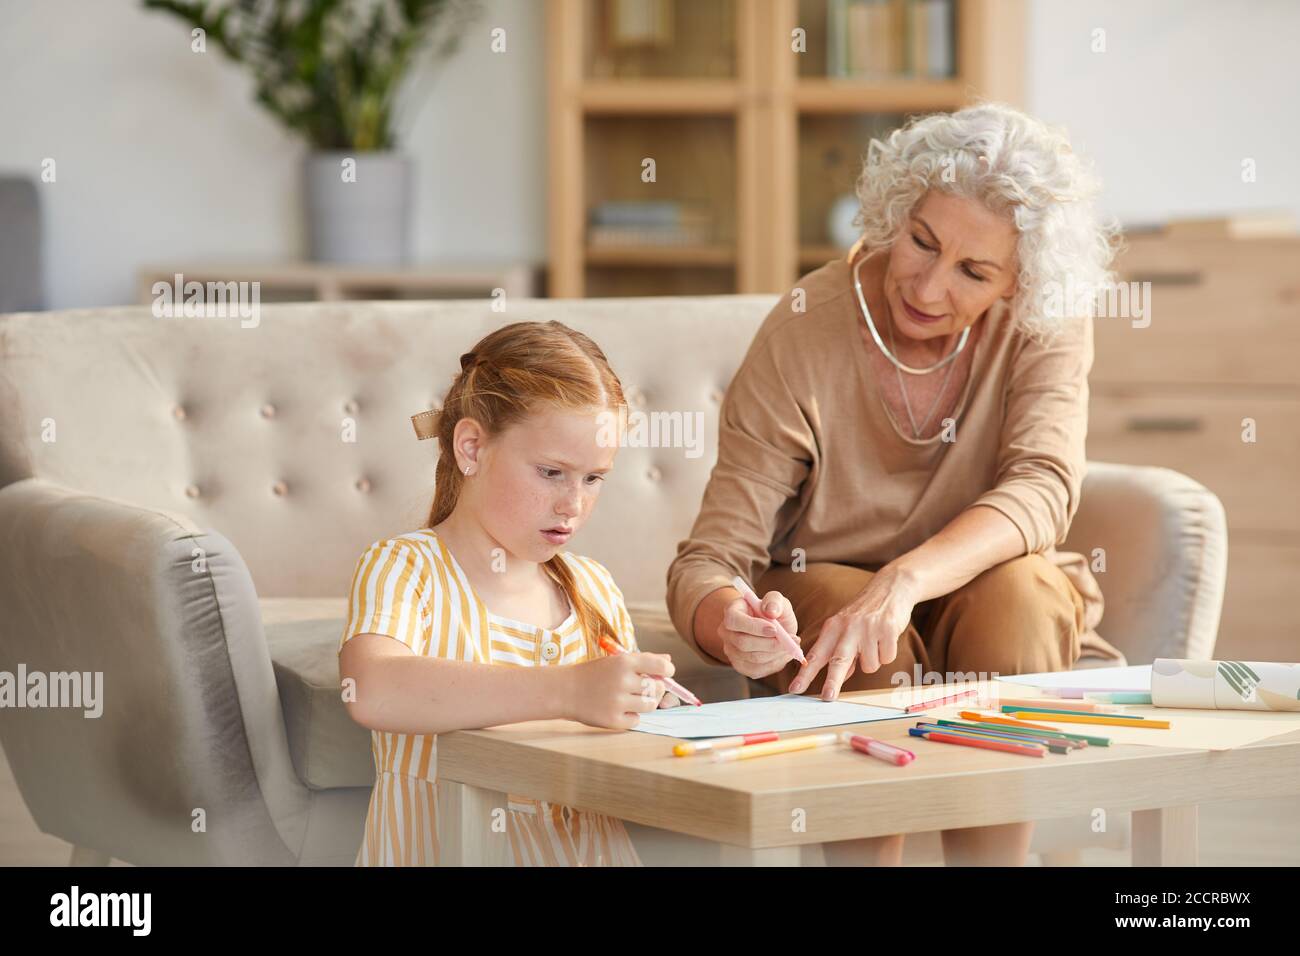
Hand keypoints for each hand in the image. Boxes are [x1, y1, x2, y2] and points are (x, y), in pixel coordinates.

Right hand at [567, 652, 674, 729]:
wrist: (565, 691)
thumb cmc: (594, 674)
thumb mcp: (616, 661)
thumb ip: (644, 660)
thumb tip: (668, 661)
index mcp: (624, 662)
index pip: (660, 667)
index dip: (667, 671)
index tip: (665, 673)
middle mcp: (622, 681)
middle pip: (657, 688)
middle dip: (655, 689)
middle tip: (644, 688)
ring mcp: (617, 702)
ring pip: (650, 705)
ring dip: (645, 703)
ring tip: (631, 699)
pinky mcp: (613, 720)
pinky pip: (636, 720)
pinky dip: (632, 717)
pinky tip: (620, 709)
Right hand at [717, 589, 800, 679]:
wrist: (773, 628)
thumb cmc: (772, 612)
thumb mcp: (776, 600)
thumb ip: (775, 600)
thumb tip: (771, 611)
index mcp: (731, 611)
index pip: (734, 620)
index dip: (754, 627)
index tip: (775, 629)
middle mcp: (726, 632)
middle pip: (743, 643)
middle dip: (770, 643)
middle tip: (791, 641)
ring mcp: (731, 651)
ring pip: (753, 658)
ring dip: (776, 654)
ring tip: (791, 646)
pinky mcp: (740, 666)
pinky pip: (757, 670)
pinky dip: (775, 664)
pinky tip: (783, 654)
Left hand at [789, 566, 918, 700]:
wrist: (890, 588)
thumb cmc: (865, 613)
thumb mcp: (846, 628)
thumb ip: (840, 652)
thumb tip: (840, 677)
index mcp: (832, 628)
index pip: (816, 655)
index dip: (805, 674)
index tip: (794, 689)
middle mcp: (847, 627)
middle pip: (838, 660)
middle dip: (832, 681)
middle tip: (827, 697)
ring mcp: (868, 628)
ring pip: (869, 665)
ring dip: (873, 660)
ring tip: (875, 642)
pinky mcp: (887, 629)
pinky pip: (886, 658)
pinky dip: (887, 654)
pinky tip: (886, 638)